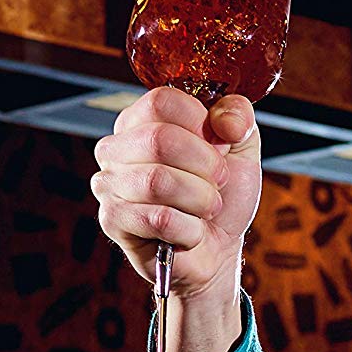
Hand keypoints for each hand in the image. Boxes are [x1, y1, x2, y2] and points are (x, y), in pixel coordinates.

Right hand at [91, 85, 262, 296]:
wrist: (217, 249)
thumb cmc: (223, 196)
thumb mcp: (242, 147)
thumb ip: (238, 116)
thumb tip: (225, 119)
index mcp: (143, 120)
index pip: (163, 101)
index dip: (202, 125)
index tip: (218, 146)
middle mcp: (117, 147)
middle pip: (160, 140)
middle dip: (207, 167)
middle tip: (217, 183)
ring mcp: (109, 183)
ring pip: (159, 182)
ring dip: (201, 200)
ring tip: (205, 208)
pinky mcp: (112, 220)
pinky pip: (159, 219)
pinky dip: (190, 229)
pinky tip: (188, 230)